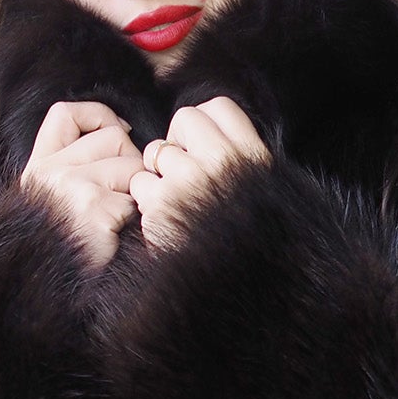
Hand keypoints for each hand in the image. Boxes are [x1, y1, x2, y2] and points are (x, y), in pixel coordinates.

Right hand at [18, 99, 144, 270]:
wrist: (50, 293)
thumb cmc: (64, 247)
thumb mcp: (53, 200)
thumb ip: (73, 165)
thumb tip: (120, 130)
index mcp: (36, 167)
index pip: (64, 114)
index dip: (99, 116)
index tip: (118, 131)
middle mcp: (49, 173)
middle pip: (112, 138)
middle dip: (129, 162)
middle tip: (123, 194)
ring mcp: (70, 189)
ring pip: (130, 166)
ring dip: (135, 193)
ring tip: (119, 218)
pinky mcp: (94, 211)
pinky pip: (135, 199)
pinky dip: (135, 219)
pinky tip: (118, 235)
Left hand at [130, 96, 272, 251]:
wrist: (233, 292)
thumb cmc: (245, 240)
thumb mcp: (258, 190)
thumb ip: (235, 156)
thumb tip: (203, 133)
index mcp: (253, 157)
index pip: (218, 107)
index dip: (203, 124)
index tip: (202, 146)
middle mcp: (223, 163)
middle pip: (185, 120)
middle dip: (178, 143)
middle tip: (185, 173)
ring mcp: (190, 181)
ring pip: (157, 152)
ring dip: (159, 175)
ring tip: (177, 203)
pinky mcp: (161, 205)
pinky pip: (139, 183)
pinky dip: (145, 201)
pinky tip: (164, 219)